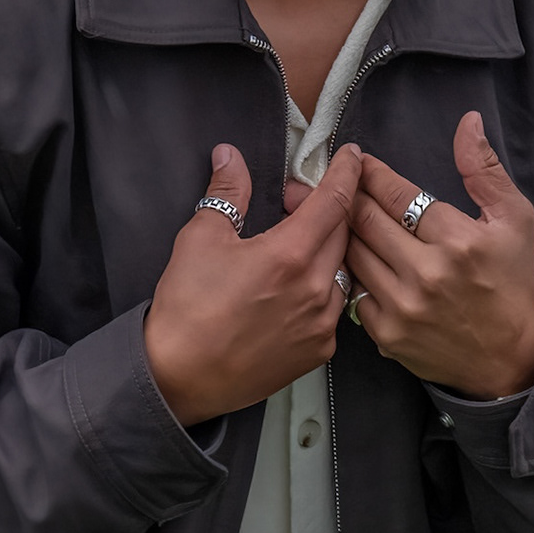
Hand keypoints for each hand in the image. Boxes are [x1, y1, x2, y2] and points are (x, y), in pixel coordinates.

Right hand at [144, 144, 364, 424]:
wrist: (179, 377)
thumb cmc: (187, 308)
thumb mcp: (201, 238)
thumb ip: (226, 192)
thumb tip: (230, 156)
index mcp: (290, 255)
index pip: (335, 200)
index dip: (346, 172)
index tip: (354, 156)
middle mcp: (317, 289)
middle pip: (342, 233)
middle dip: (326, 208)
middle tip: (293, 202)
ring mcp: (322, 324)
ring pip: (341, 271)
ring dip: (325, 250)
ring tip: (292, 246)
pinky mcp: (319, 351)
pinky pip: (334, 307)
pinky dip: (322, 288)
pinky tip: (294, 287)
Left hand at [343, 115, 533, 399]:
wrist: (508, 357)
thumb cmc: (511, 281)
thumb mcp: (514, 219)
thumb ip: (485, 169)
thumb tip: (468, 122)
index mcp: (459, 240)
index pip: (397, 194)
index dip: (372, 173)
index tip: (360, 161)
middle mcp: (427, 273)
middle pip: (365, 220)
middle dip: (349, 195)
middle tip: (340, 182)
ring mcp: (404, 307)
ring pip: (352, 254)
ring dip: (344, 231)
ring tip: (340, 216)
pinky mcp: (387, 334)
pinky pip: (352, 291)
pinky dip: (351, 272)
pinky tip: (355, 260)